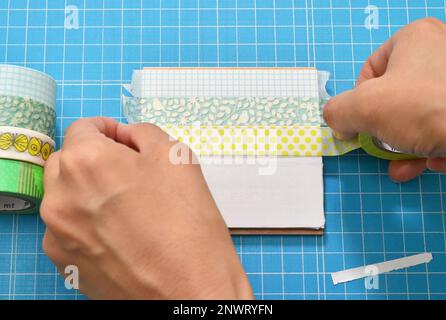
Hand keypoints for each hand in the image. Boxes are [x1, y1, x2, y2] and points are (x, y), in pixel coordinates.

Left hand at [41, 117, 252, 298]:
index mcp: (86, 162)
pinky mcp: (64, 261)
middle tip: (129, 171)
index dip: (108, 129)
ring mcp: (58, 232)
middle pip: (69, 161)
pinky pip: (68, 227)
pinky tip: (119, 231)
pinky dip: (87, 220)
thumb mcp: (177, 157)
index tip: (122, 139)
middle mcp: (61, 196)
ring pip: (66, 195)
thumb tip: (127, 136)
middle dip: (95, 158)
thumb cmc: (188, 225)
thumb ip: (144, 134)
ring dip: (89, 190)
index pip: (84, 128)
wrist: (189, 290)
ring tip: (127, 205)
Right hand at [323, 18, 445, 181]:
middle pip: (395, 97)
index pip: (371, 70)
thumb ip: (337, 111)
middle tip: (382, 146)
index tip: (361, 123)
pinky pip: (443, 125)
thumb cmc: (421, 108)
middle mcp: (442, 52)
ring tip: (403, 165)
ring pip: (420, 116)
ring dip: (405, 146)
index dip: (360, 101)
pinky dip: (434, 146)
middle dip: (384, 131)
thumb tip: (338, 123)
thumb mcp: (363, 108)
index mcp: (415, 38)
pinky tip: (434, 161)